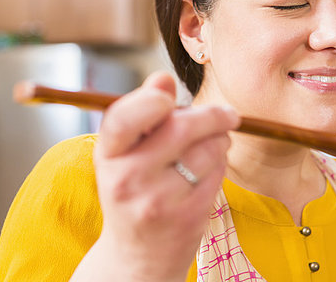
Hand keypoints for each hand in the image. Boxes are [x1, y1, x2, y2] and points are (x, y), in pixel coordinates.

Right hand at [70, 71, 239, 281]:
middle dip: (213, 115)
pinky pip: (219, 172)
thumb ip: (143, 113)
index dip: (151, 100)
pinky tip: (208, 171)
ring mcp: (160, 201)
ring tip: (211, 146)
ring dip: (220, 140)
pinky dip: (221, 164)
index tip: (170, 99)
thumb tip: (162, 78)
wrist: (138, 258)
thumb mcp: (125, 154)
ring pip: (208, 148)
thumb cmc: (133, 193)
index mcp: (107, 156)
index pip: (124, 118)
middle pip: (181, 127)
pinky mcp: (189, 216)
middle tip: (228, 114)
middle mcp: (128, 179)